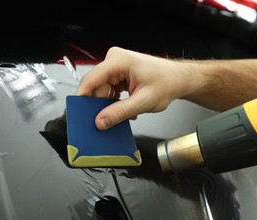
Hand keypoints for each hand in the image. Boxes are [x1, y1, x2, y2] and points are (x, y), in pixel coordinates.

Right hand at [76, 47, 192, 129]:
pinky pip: (109, 90)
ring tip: (123, 114)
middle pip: (96, 87)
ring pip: (102, 91)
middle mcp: (114, 60)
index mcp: (118, 60)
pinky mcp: (119, 74)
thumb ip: (120, 112)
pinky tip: (126, 109)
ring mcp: (116, 67)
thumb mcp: (143, 102)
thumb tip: (100, 121)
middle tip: (103, 122)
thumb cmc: (167, 83)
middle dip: (99, 105)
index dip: (82, 97)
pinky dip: (115, 102)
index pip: (91, 79)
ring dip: (110, 105)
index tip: (77, 113)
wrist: (179, 79)